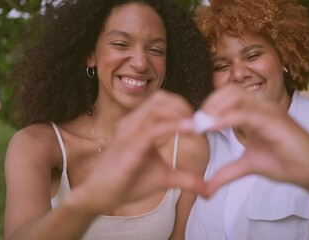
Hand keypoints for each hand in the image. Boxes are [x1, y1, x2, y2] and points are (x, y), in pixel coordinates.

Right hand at [72, 90, 206, 214]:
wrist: (100, 197)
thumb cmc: (128, 183)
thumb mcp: (164, 179)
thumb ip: (186, 179)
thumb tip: (208, 189)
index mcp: (139, 125)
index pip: (162, 101)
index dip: (182, 106)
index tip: (198, 121)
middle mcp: (132, 124)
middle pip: (160, 99)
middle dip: (183, 106)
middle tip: (199, 122)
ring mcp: (128, 133)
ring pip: (156, 108)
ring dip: (180, 113)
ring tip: (196, 126)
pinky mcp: (128, 147)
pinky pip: (152, 129)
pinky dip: (174, 126)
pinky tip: (189, 131)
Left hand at [185, 85, 308, 196]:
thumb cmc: (285, 162)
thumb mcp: (248, 166)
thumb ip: (227, 172)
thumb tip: (206, 187)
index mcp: (254, 113)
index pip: (227, 98)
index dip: (208, 107)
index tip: (192, 124)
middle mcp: (261, 107)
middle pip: (229, 91)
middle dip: (209, 104)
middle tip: (195, 123)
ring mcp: (269, 111)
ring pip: (236, 96)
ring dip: (214, 108)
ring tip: (201, 125)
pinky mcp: (275, 121)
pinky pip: (246, 113)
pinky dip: (225, 118)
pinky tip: (212, 127)